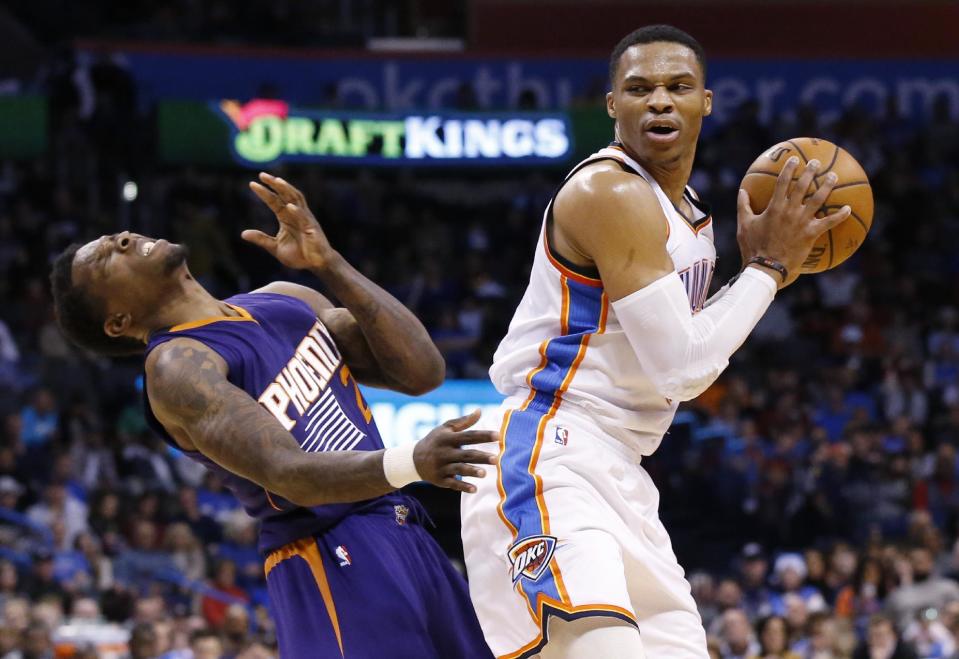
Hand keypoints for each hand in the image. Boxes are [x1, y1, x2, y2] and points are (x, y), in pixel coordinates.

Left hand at [244, 172, 335, 270]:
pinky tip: (289, 206)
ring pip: (296, 199)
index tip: (252, 183)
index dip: (264, 192)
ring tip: (278, 181)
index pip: (274, 201)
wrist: (316, 264)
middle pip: (285, 194)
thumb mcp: (275, 248)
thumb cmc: (299, 255)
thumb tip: (243, 234)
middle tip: (262, 175)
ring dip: (287, 190)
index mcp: (286, 217)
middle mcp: (296, 214)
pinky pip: (304, 218)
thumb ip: (261, 239)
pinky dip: (297, 211)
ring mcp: (305, 219)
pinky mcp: (312, 228)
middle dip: (275, 184)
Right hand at [412, 410, 497, 492]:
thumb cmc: (435, 440)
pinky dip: (463, 487)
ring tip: (484, 474)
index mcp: (448, 438)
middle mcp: (444, 452)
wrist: (414, 459)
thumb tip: (480, 410)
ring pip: (459, 469)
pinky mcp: (440, 479)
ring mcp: (442, 467)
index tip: (498, 436)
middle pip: (466, 454)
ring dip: (472, 471)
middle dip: (481, 457)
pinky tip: (474, 489)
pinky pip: (452, 484)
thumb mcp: (445, 429)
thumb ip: (463, 421)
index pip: (468, 436)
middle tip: (496, 459)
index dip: (483, 436)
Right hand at [737, 157, 850, 287]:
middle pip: (803, 186)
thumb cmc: (753, 247)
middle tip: (816, 162)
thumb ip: (743, 207)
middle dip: (810, 172)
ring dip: (827, 186)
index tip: (794, 159)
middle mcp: (790, 211)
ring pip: (818, 199)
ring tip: (833, 176)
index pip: (782, 182)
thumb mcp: (744, 225)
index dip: (789, 169)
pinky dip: (840, 215)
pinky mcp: (811, 234)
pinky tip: (848, 208)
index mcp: (774, 207)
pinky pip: (829, 222)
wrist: (766, 266)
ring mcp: (802, 221)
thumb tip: (741, 191)